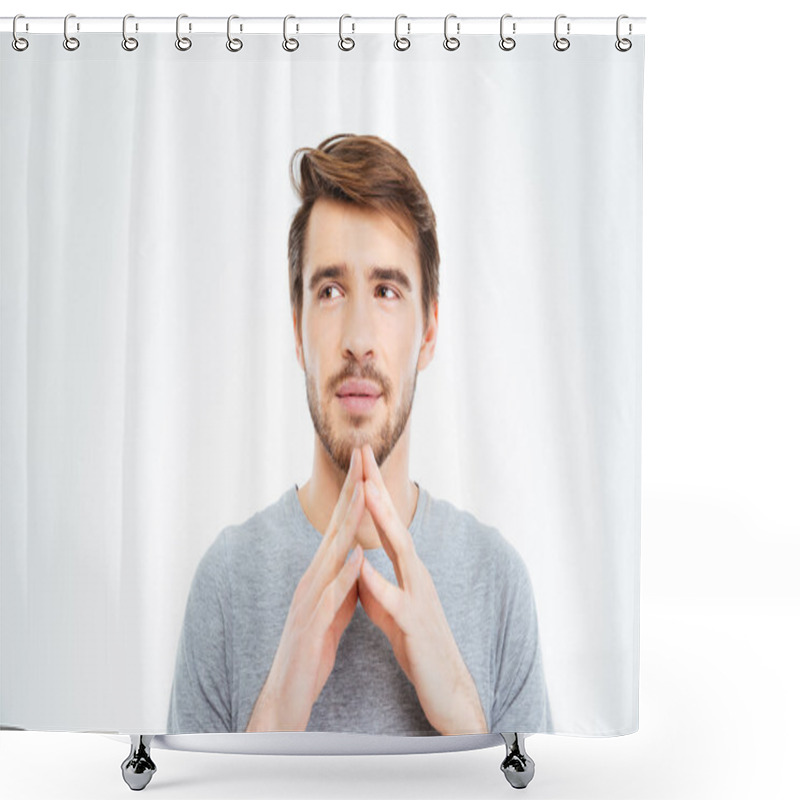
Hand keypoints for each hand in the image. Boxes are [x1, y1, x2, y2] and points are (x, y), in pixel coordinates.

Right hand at [246, 448, 365, 730]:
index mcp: (322, 575)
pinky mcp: (311, 626)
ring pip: (331, 555)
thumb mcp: (334, 610)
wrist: (288, 695)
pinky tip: (357, 558)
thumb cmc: (312, 651)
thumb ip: (344, 584)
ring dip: (349, 522)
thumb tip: (359, 561)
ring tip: (364, 493)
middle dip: (350, 490)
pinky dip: (344, 575)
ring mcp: (309, 600)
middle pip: (335, 527)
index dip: (355, 494)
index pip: (341, 526)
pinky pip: (330, 597)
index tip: (367, 465)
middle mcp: (312, 579)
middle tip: (361, 456)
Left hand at [357, 444, 487, 733]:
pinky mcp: (416, 623)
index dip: (373, 491)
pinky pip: (394, 599)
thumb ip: (375, 588)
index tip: (359, 462)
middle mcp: (417, 574)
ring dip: (383, 519)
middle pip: (396, 523)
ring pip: (401, 550)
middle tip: (364, 454)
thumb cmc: (418, 646)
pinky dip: (377, 581)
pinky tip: (362, 564)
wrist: (446, 687)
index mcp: (408, 570)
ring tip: (365, 492)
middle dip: (378, 487)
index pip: (387, 522)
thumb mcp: (391, 611)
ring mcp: (419, 596)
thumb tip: (359, 570)